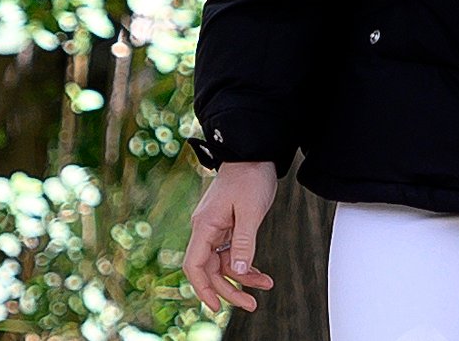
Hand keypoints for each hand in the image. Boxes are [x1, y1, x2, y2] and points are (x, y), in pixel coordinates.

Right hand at [184, 161, 279, 312]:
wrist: (255, 153)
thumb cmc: (250, 176)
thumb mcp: (251, 211)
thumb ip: (244, 242)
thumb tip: (237, 272)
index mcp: (204, 226)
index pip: (194, 265)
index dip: (202, 288)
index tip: (216, 306)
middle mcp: (206, 229)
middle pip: (210, 270)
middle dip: (229, 289)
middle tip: (250, 305)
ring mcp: (217, 228)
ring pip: (223, 263)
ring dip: (242, 278)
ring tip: (264, 287)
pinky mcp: (228, 226)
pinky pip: (232, 252)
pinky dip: (245, 263)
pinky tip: (260, 274)